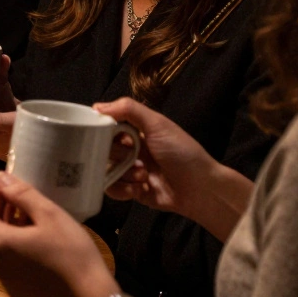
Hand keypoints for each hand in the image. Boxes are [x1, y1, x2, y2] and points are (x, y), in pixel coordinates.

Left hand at [0, 171, 118, 296]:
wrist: (91, 292)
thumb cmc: (71, 250)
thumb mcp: (48, 214)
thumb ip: (21, 193)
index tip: (8, 185)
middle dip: (0, 209)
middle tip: (21, 198)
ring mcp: (5, 280)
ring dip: (8, 228)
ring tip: (30, 217)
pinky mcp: (17, 291)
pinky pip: (8, 263)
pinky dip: (15, 248)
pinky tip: (36, 242)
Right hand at [94, 98, 216, 214]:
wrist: (200, 188)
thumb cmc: (181, 152)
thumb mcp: (157, 124)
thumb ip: (128, 110)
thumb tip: (97, 106)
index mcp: (135, 130)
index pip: (106, 126)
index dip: (102, 131)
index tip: (107, 135)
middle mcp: (130, 149)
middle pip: (102, 149)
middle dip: (117, 155)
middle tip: (134, 158)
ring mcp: (130, 170)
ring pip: (106, 170)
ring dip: (123, 174)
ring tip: (143, 176)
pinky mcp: (131, 190)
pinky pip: (112, 189)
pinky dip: (123, 190)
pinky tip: (140, 189)